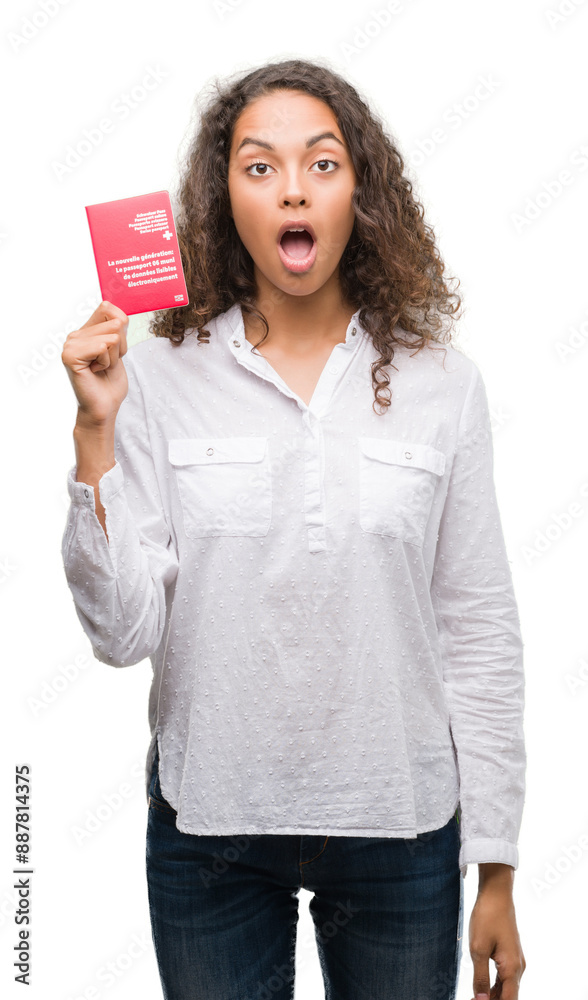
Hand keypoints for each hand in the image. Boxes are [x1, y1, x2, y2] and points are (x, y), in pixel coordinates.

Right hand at [61, 300, 128, 425]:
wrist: (104, 407)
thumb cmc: (110, 382)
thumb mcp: (119, 349)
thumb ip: (118, 329)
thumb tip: (119, 316)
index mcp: (86, 331)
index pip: (107, 307)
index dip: (121, 326)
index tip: (115, 349)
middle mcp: (75, 335)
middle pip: (114, 322)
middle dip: (120, 346)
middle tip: (107, 363)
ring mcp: (70, 344)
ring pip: (111, 336)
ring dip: (113, 356)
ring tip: (101, 368)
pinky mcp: (70, 355)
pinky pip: (102, 347)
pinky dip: (106, 362)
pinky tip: (95, 371)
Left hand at [469, 874, 525, 998]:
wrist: (497, 893)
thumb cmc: (487, 918)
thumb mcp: (478, 949)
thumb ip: (480, 978)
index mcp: (512, 968)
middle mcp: (518, 967)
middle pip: (508, 996)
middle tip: (471, 999)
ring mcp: (516, 960)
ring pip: (507, 987)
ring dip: (493, 995)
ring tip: (474, 996)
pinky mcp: (511, 954)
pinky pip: (505, 977)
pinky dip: (495, 985)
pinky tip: (482, 986)